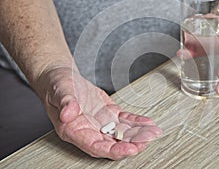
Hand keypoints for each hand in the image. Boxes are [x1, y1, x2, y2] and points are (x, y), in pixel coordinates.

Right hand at [36, 67, 161, 159]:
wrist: (63, 77)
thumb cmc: (57, 86)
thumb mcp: (59, 90)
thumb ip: (65, 103)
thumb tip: (68, 114)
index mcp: (74, 130)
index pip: (95, 146)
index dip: (113, 150)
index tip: (129, 149)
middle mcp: (89, 130)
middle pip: (112, 143)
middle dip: (131, 144)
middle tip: (147, 141)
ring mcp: (100, 123)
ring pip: (121, 133)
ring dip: (138, 135)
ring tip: (152, 133)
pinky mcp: (108, 114)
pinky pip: (124, 120)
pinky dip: (136, 122)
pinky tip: (146, 123)